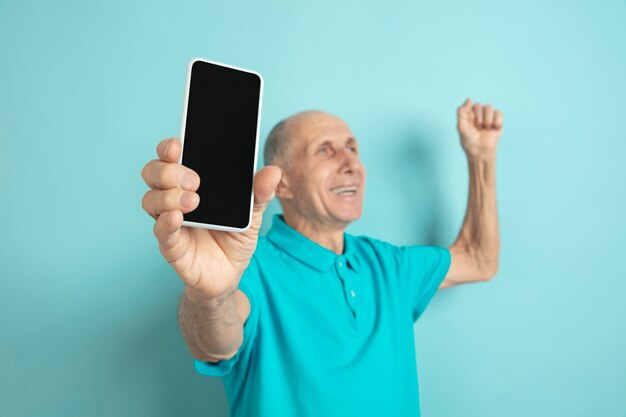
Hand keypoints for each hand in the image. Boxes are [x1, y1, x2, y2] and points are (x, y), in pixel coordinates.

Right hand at [141, 138, 280, 302]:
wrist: (231, 273)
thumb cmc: (234, 236)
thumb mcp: (253, 212)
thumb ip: (261, 193)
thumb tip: (274, 172)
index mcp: (191, 182)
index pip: (170, 157)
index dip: (169, 147)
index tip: (177, 145)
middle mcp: (174, 197)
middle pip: (153, 173)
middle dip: (169, 170)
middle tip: (194, 179)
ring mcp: (170, 221)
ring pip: (151, 200)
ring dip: (169, 195)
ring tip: (194, 201)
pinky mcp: (171, 246)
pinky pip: (160, 231)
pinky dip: (166, 221)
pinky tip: (177, 217)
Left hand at [456, 98, 502, 157]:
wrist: (480, 151)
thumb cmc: (469, 140)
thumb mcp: (461, 126)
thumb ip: (462, 111)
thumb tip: (469, 99)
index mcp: (469, 113)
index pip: (471, 105)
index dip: (471, 116)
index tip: (470, 125)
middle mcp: (479, 113)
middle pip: (480, 106)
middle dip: (478, 119)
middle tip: (477, 128)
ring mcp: (489, 116)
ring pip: (489, 108)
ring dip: (486, 121)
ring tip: (485, 129)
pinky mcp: (498, 121)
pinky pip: (499, 113)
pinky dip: (496, 122)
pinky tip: (493, 130)